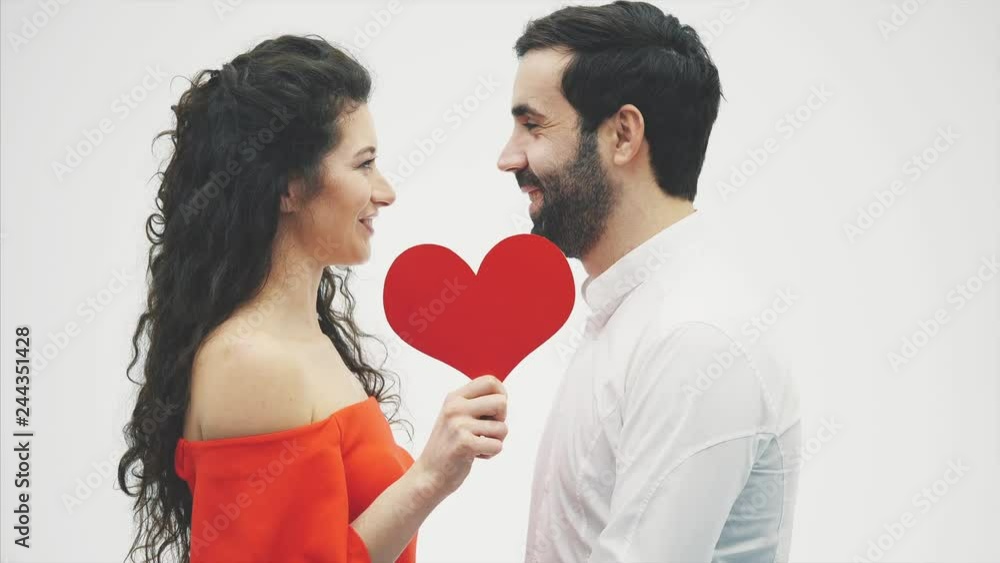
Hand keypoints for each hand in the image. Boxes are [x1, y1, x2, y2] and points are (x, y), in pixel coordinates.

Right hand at [412, 375, 508, 498]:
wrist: (428, 474)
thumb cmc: (448, 446)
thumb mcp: (455, 416)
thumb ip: (475, 404)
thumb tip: (503, 396)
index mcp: (454, 397)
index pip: (490, 382)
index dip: (501, 395)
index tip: (494, 412)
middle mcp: (456, 407)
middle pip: (501, 402)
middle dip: (501, 420)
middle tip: (487, 430)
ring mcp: (459, 425)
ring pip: (502, 428)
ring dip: (496, 441)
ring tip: (478, 445)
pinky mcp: (464, 444)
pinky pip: (497, 446)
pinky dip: (491, 453)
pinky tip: (475, 455)